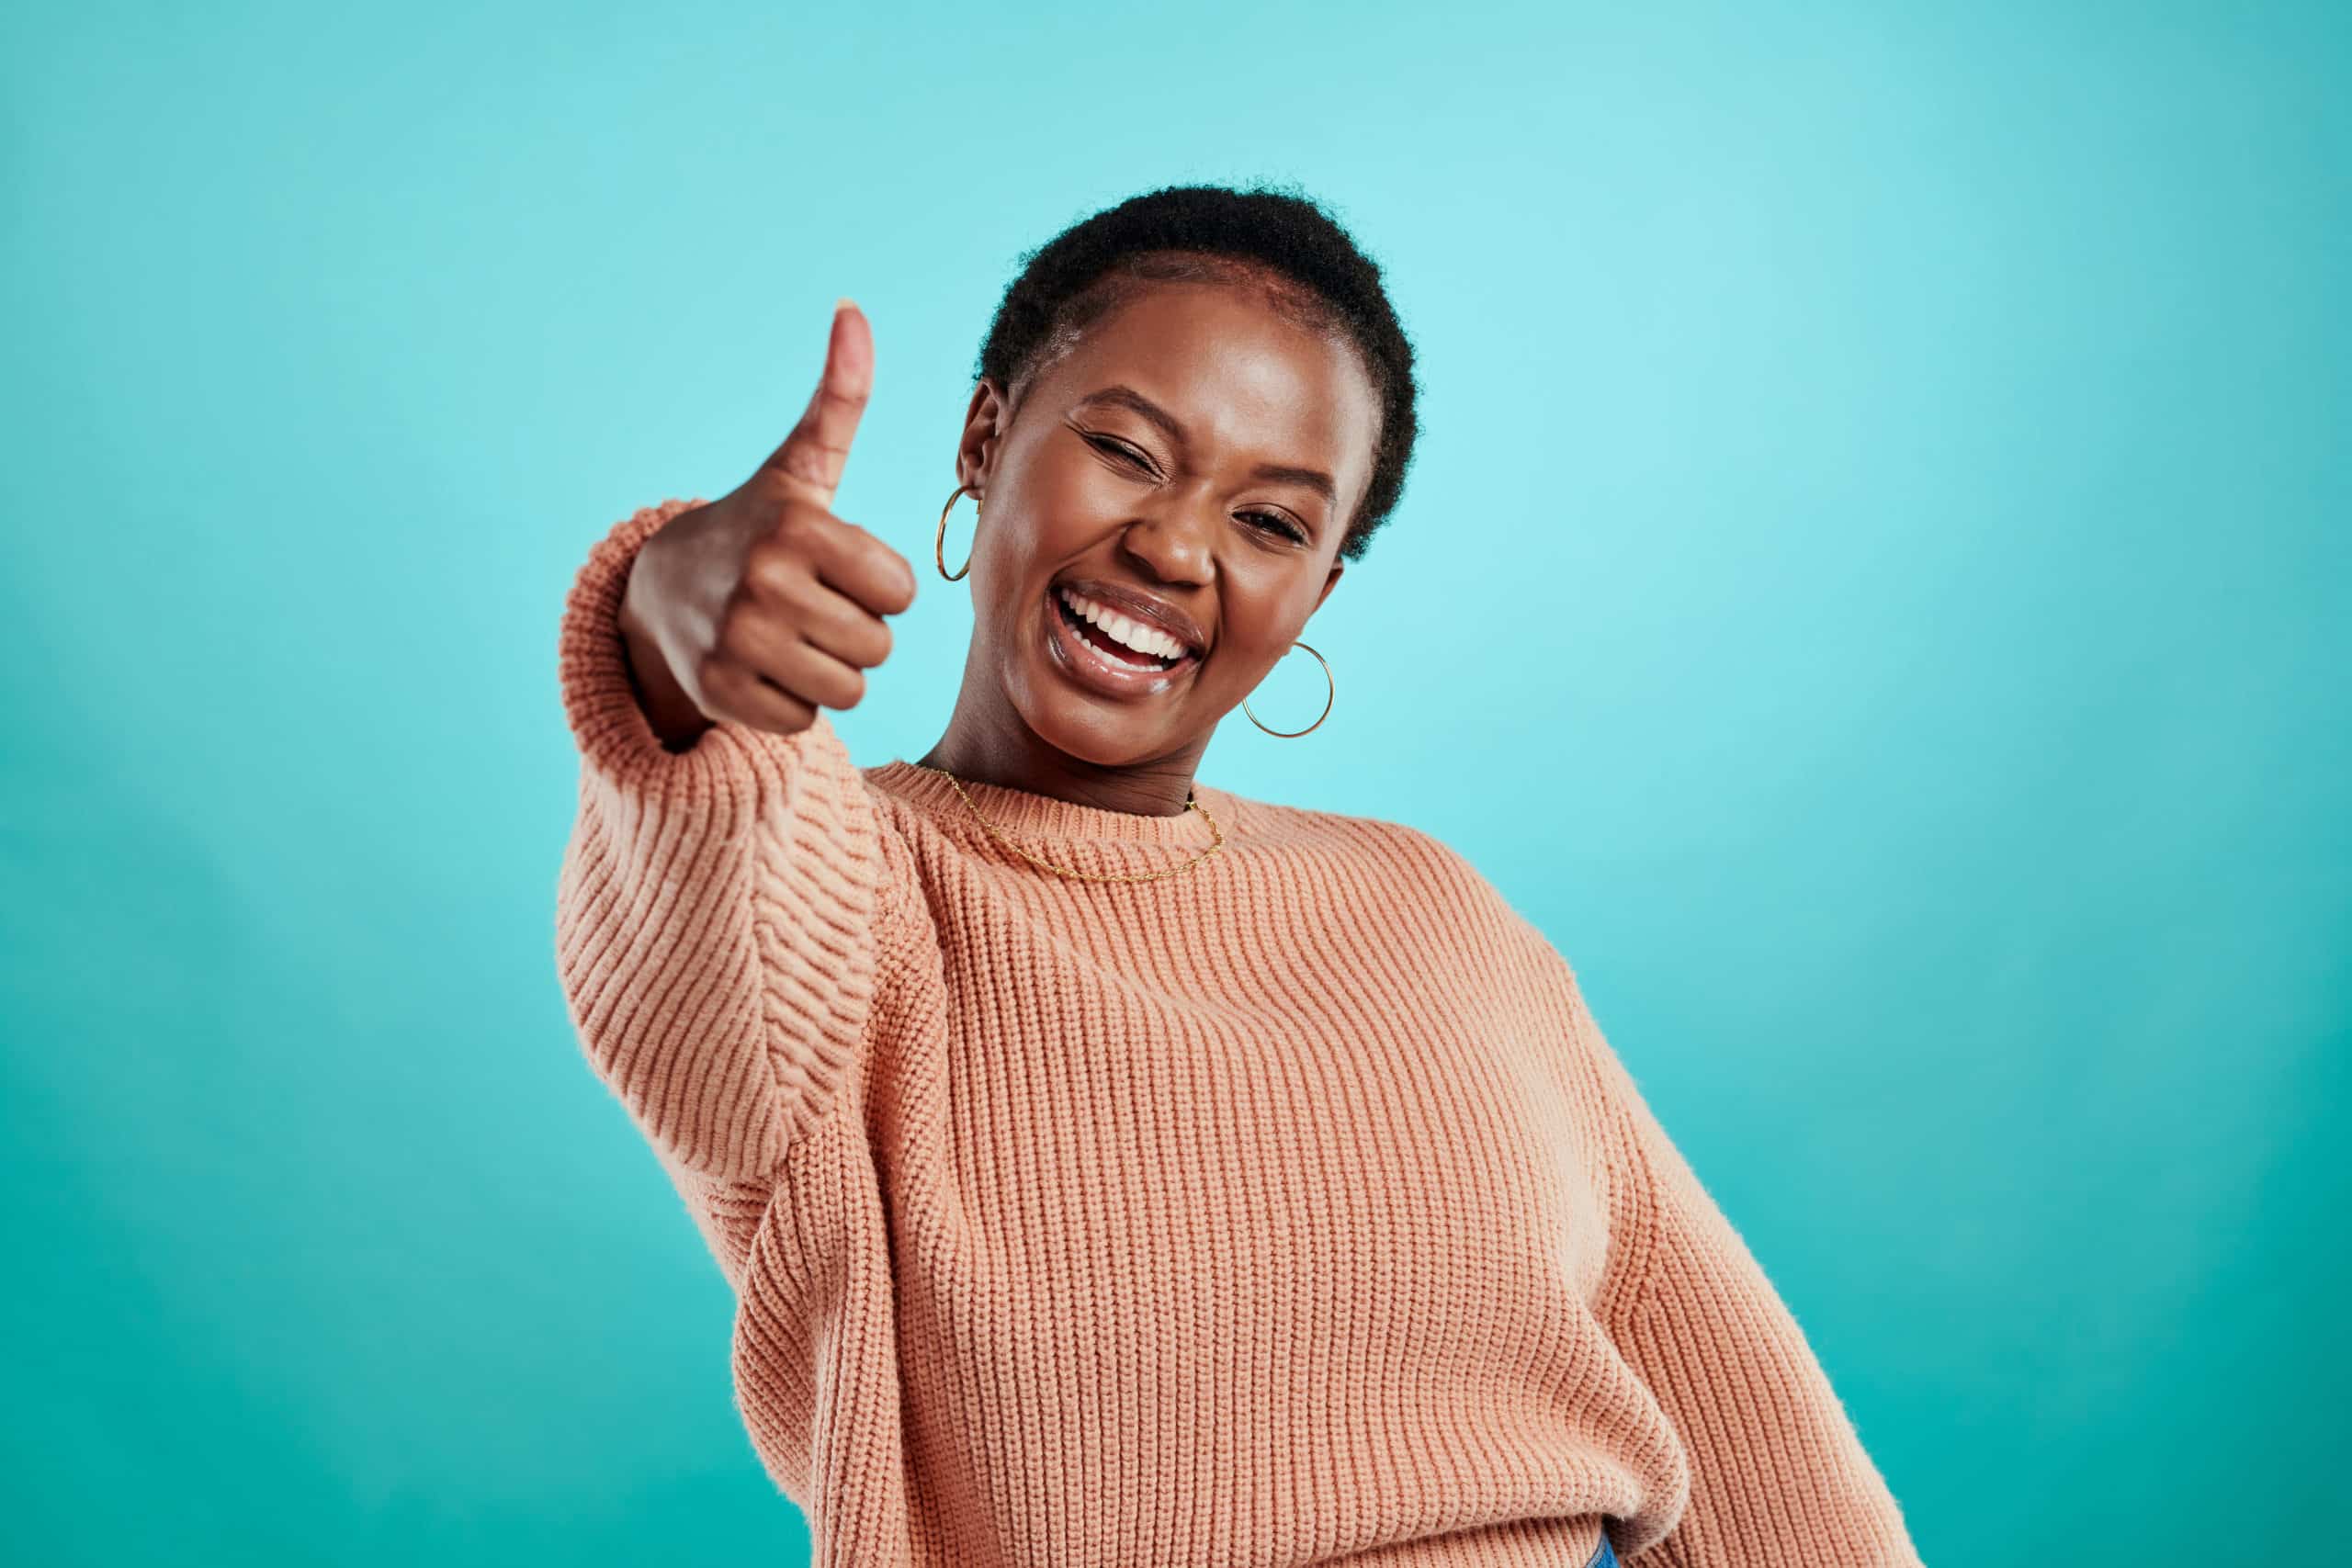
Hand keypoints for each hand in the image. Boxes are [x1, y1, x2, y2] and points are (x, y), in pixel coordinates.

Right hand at [619, 299, 917, 744]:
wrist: (661, 589)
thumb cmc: (758, 527)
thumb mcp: (801, 468)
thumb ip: (839, 400)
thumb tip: (853, 309)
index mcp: (796, 526)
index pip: (902, 592)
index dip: (880, 586)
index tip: (836, 566)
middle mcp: (763, 582)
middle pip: (878, 646)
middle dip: (856, 632)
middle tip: (808, 605)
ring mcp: (736, 641)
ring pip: (849, 689)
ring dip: (831, 672)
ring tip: (791, 637)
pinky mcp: (719, 693)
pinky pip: (807, 721)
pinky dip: (792, 704)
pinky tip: (762, 667)